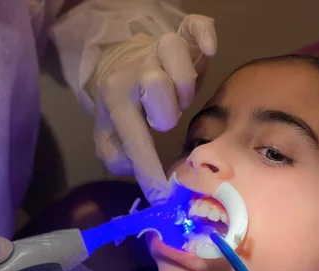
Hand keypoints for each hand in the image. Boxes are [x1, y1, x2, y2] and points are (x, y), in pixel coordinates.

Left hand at [89, 14, 216, 204]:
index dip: (150, 170)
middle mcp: (138, 69)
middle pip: (158, 89)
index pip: (135, 137)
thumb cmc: (122, 105)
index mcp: (115, 96)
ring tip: (179, 98)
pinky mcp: (182, 34)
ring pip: (178, 61)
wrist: (121, 61)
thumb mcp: (109, 135)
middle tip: (163, 119)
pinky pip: (195, 25)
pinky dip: (203, 34)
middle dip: (166, 112)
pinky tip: (208, 50)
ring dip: (185, 86)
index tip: (163, 196)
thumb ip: (117, 156)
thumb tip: (137, 168)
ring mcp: (160, 49)